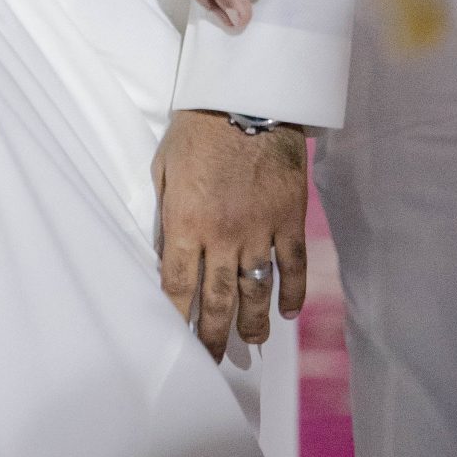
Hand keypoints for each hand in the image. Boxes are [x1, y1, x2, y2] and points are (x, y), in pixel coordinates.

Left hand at [154, 111, 307, 357]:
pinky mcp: (289, 220)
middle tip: (212, 359)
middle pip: (216, 299)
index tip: (175, 339)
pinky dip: (293, 292)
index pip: (176, 285)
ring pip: (256, 291)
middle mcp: (222, 236)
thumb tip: (163, 248)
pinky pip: (294, 266)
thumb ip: (164, 212)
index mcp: (185, 223)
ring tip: (251, 343)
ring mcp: (259, 231)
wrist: (247, 97)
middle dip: (212, 335)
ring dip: (253, 323)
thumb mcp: (164, 167)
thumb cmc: (197, 128)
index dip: (176, 317)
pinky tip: (288, 311)